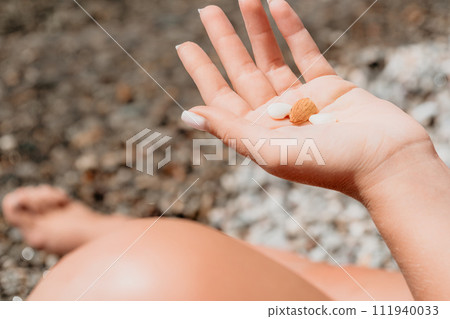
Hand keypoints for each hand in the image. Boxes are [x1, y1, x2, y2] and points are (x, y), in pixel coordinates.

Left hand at [177, 0, 432, 199]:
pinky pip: (306, 53)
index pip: (221, 97)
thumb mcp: (270, 150)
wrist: (387, 163)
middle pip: (243, 72)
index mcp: (258, 133)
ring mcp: (302, 100)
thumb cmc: (328, 165)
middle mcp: (276, 116)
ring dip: (257, 30)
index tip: (185, 45)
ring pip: (272, 58)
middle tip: (207, 11)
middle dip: (225, 41)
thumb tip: (188, 115)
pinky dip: (292, 31)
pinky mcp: (329, 87)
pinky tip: (278, 8)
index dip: (202, 71)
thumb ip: (229, 130)